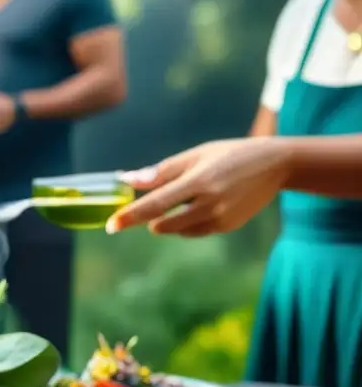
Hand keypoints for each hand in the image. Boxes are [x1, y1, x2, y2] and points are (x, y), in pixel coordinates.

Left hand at [105, 138, 291, 236]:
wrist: (275, 164)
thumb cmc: (229, 155)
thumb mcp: (195, 155)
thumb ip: (160, 172)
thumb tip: (127, 180)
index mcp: (198, 182)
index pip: (154, 205)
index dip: (130, 216)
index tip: (111, 225)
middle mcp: (209, 204)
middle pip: (162, 224)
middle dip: (151, 218)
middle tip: (156, 202)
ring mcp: (219, 218)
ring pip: (176, 230)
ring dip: (170, 220)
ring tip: (191, 195)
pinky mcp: (226, 227)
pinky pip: (193, 232)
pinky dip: (188, 223)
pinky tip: (204, 204)